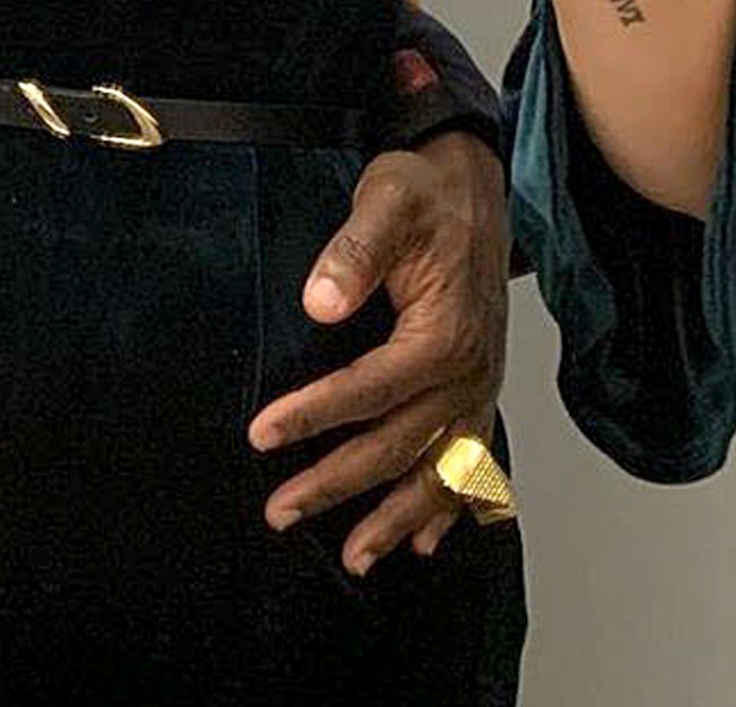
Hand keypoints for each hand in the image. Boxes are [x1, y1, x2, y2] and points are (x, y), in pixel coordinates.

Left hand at [248, 130, 508, 574]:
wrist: (474, 182)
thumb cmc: (424, 192)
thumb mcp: (385, 202)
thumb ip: (353, 251)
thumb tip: (318, 302)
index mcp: (443, 336)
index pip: (368, 390)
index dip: (313, 416)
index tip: (262, 435)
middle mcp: (468, 373)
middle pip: (398, 445)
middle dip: (339, 486)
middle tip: (280, 511)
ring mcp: (479, 386)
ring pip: (439, 471)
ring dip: (397, 518)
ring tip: (356, 559)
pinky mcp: (479, 386)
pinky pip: (473, 462)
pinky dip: (452, 507)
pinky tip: (427, 541)